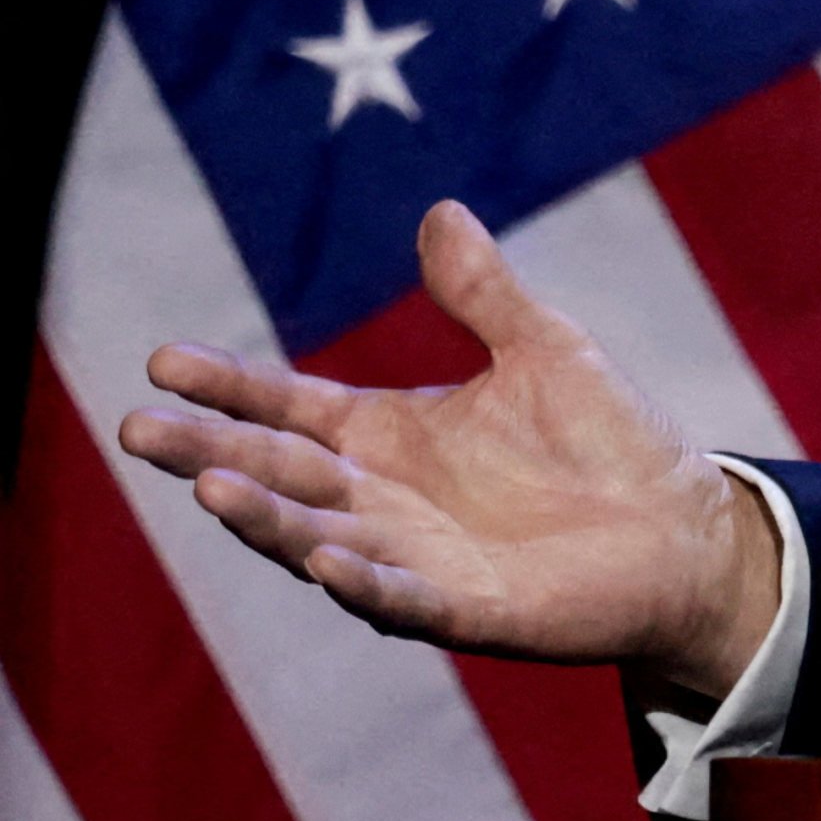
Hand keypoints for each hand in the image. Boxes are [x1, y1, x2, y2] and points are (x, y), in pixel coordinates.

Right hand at [114, 198, 782, 697]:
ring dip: (266, 519)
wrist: (684, 528)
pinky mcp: (466, 609)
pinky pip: (399, 597)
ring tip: (211, 489)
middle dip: (209, 454)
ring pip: (317, 538)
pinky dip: (360, 581)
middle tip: (137, 429)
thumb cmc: (607, 442)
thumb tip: (440, 211)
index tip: (161, 361)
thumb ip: (482, 293)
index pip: (289, 407)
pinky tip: (322, 560)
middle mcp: (384, 500)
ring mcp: (416, 558)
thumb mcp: (542, 349)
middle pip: (279, 473)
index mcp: (391, 435)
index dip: (228, 388)